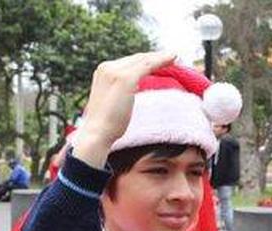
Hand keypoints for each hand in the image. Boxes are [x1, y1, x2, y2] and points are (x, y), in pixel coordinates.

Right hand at [75, 51, 176, 167]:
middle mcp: (107, 67)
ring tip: (174, 57)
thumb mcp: (111, 101)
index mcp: (103, 71)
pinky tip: (172, 59)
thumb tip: (133, 89)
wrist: (97, 133)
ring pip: (143, 60)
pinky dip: (161, 61)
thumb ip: (120, 92)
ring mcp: (116, 71)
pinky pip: (148, 65)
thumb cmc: (105, 124)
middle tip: (171, 57)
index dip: (144, 61)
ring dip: (160, 57)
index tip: (158, 62)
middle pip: (136, 58)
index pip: (128, 62)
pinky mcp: (126, 78)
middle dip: (154, 57)